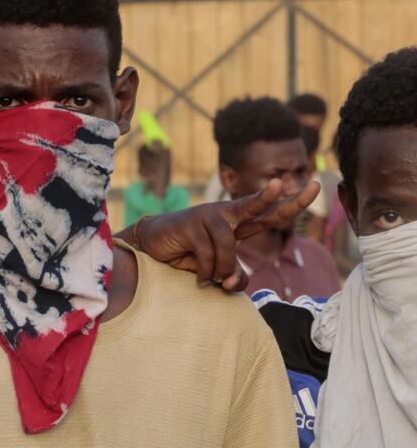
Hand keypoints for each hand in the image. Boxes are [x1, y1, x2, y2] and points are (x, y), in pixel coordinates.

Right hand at [134, 179, 319, 291]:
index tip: (315, 187)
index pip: (270, 213)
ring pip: (228, 244)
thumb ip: (233, 278)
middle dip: (276, 197)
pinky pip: (208, 251)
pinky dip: (206, 270)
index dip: (292, 203)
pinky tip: (198, 277)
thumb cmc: (188, 254)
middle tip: (294, 185)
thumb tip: (231, 283)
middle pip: (256, 206)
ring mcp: (208, 215)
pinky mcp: (191, 222)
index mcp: (238, 223)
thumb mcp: (216, 271)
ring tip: (210, 279)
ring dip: (222, 268)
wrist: (153, 245)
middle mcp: (227, 215)